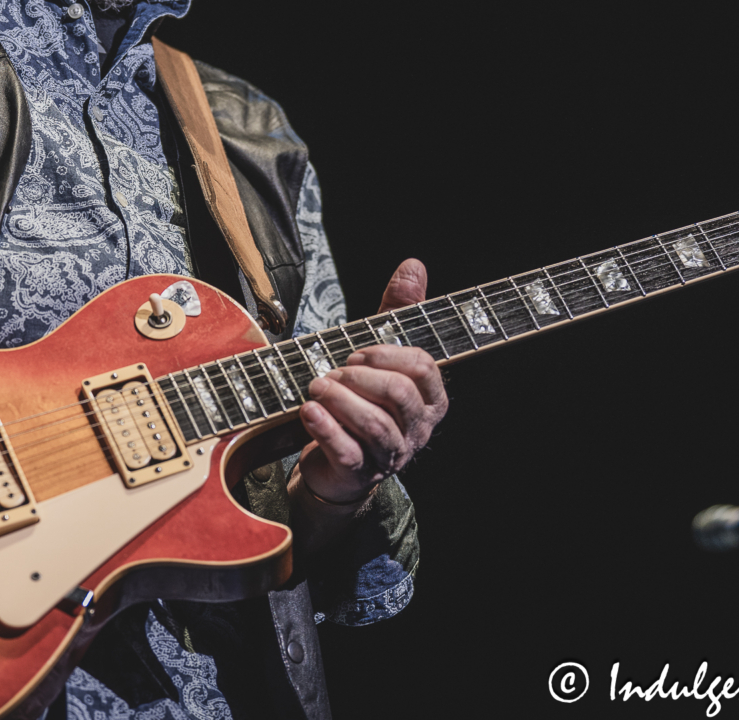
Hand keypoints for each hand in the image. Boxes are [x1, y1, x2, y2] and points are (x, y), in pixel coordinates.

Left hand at [295, 259, 447, 504]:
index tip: (357, 351)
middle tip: (333, 371)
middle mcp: (417, 428)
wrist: (337, 460)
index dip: (387, 354)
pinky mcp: (360, 473)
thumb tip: (413, 265)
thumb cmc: (364, 397)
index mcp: (430, 398)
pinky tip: (307, 411)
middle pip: (399, 395)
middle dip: (361, 376)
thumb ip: (399, 311)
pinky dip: (325, 428)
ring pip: (375, 425)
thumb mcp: (381, 350)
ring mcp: (391, 454)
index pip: (423, 368)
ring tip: (315, 386)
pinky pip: (348, 452)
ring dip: (340, 400)